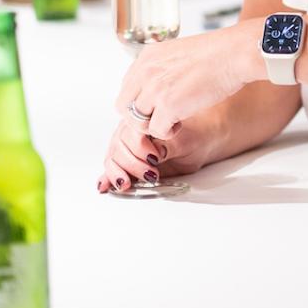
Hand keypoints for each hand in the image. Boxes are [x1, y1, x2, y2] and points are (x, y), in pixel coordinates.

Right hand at [96, 116, 210, 193]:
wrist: (202, 140)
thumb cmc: (196, 136)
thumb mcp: (186, 142)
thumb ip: (168, 146)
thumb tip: (156, 153)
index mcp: (146, 121)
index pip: (131, 134)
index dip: (139, 148)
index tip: (155, 159)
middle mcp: (133, 131)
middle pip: (118, 147)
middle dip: (130, 164)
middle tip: (150, 174)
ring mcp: (128, 146)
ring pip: (112, 157)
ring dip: (116, 172)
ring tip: (126, 184)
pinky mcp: (128, 161)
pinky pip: (113, 166)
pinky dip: (107, 176)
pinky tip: (105, 185)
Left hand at [113, 20, 258, 140]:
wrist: (236, 53)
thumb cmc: (220, 52)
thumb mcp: (180, 52)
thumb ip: (164, 68)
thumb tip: (160, 87)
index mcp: (148, 57)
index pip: (127, 88)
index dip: (139, 102)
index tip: (154, 107)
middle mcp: (146, 71)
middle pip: (124, 106)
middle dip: (140, 117)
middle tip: (161, 118)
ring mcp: (155, 89)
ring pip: (137, 122)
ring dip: (154, 125)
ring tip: (173, 121)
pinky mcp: (169, 105)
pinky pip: (156, 131)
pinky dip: (167, 132)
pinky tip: (181, 123)